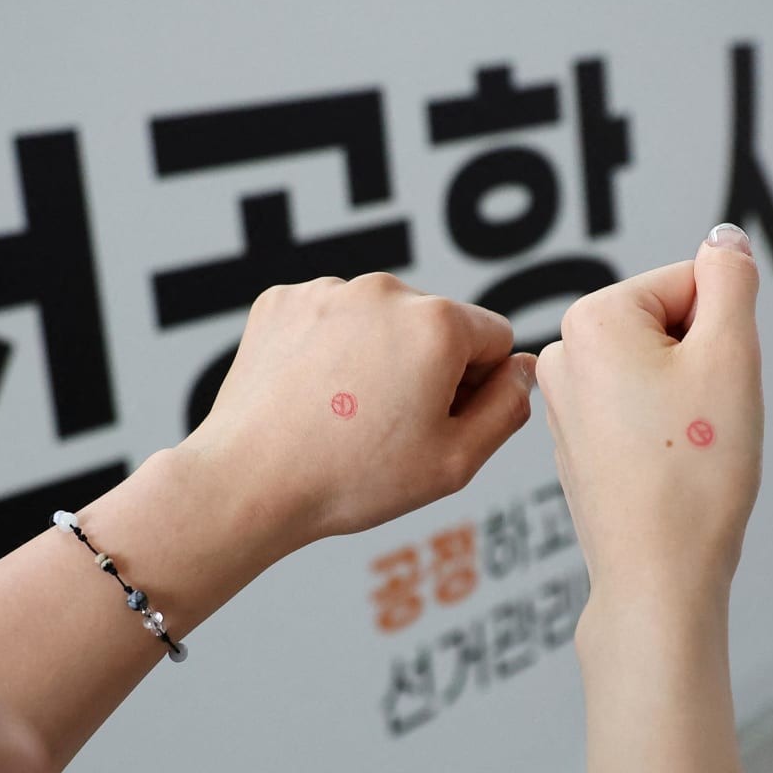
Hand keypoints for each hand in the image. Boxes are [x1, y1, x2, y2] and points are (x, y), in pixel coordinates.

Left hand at [183, 272, 536, 546]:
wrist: (248, 483)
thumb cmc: (352, 479)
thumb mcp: (456, 462)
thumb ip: (508, 408)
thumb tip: (524, 369)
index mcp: (437, 322)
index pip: (494, 339)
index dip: (477, 388)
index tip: (438, 423)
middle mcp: (385, 290)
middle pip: (435, 325)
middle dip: (425, 368)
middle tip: (386, 428)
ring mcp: (327, 291)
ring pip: (379, 322)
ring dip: (375, 358)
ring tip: (342, 416)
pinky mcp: (282, 301)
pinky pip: (327, 320)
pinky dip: (326, 352)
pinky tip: (310, 397)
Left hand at [536, 225, 763, 630]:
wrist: (659, 574)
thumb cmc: (695, 470)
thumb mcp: (732, 354)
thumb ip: (731, 280)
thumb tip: (723, 239)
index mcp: (592, 318)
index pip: (694, 285)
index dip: (725, 335)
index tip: (713, 390)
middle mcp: (561, 353)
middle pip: (673, 326)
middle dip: (704, 367)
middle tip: (702, 425)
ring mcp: (562, 401)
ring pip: (661, 373)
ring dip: (689, 402)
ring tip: (683, 451)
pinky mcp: (575, 443)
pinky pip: (640, 414)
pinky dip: (666, 434)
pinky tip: (666, 474)